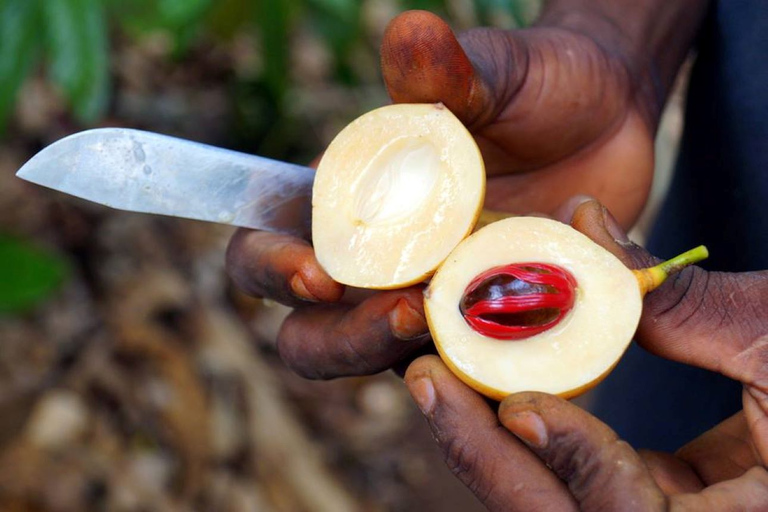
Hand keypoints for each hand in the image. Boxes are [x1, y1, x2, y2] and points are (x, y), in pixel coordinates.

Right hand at [227, 10, 657, 380]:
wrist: (610, 117)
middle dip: (342, 339)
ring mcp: (429, 306)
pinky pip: (467, 378)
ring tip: (459, 328)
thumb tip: (409, 31)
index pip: (264, 248)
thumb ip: (450, 71)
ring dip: (407, 363)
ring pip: (381, 367)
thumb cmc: (537, 84)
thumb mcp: (499, 72)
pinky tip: (519, 362)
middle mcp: (376, 266)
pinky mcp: (486, 333)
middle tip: (406, 313)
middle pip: (312, 336)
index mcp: (347, 205)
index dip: (268, 268)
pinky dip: (480, 381)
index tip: (317, 273)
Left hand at [404, 199, 767, 510]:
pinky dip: (528, 437)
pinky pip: (577, 479)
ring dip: (491, 448)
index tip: (523, 411)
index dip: (583, 468)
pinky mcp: (657, 497)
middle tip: (426, 382)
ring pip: (558, 506)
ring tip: (433, 378)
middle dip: (491, 461)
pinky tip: (486, 383)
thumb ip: (685, 297)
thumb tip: (579, 221)